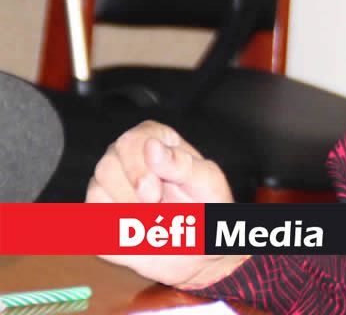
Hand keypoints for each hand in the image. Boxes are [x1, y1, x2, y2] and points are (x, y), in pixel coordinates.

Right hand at [86, 120, 246, 288]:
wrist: (200, 251)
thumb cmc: (208, 208)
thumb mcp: (206, 183)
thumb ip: (181, 164)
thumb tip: (151, 146)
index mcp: (154, 140)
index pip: (130, 141)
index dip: (138, 168)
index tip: (155, 191)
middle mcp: (125, 158)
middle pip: (106, 167)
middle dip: (131, 195)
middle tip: (156, 209)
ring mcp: (108, 187)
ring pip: (95, 194)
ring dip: (128, 215)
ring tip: (156, 222)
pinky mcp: (98, 217)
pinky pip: (92, 223)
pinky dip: (117, 235)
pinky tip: (141, 236)